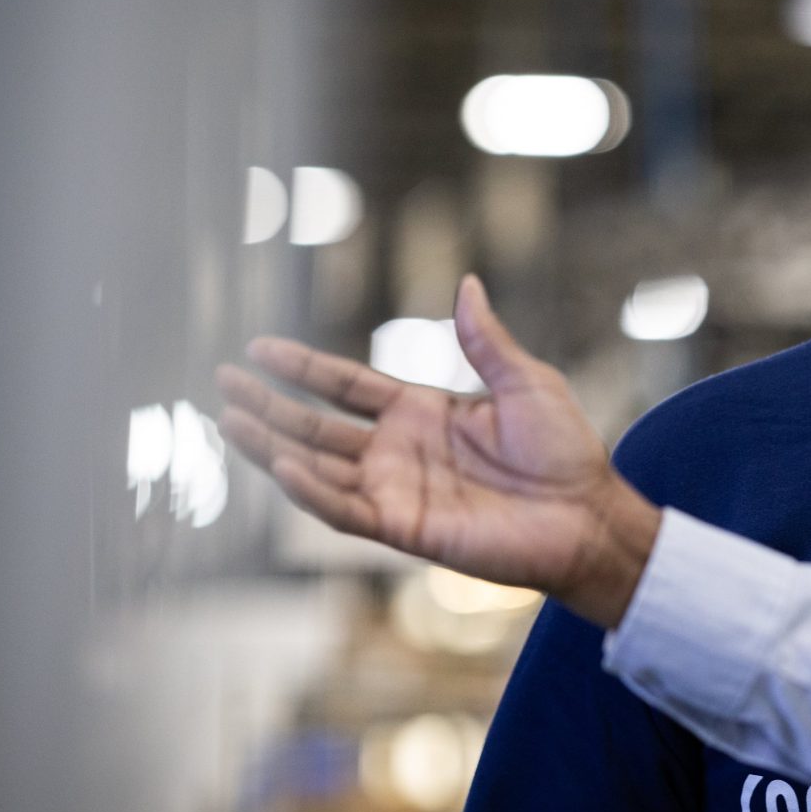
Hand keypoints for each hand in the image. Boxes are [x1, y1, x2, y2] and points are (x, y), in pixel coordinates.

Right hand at [216, 275, 661, 627]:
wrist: (588, 515)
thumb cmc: (566, 452)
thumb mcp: (527, 382)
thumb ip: (485, 340)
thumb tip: (466, 283)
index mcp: (422, 412)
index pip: (345, 386)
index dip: (302, 368)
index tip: (258, 349)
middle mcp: (400, 452)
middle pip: (317, 426)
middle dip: (269, 405)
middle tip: (222, 382)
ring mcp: (399, 491)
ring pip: (318, 467)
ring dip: (273, 446)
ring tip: (228, 420)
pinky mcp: (406, 528)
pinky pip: (346, 510)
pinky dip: (311, 489)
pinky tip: (281, 463)